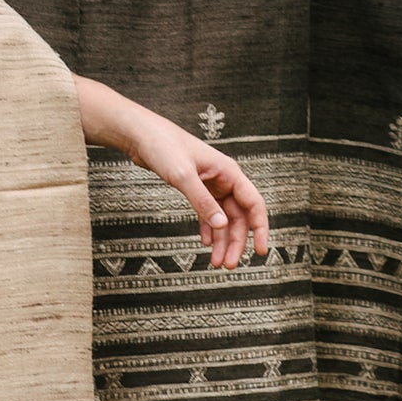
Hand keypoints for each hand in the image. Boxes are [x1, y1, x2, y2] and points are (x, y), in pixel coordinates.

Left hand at [74, 77, 269, 269]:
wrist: (141, 135)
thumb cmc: (163, 147)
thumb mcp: (183, 176)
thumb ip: (203, 202)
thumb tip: (222, 225)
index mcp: (229, 173)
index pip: (254, 204)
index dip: (260, 229)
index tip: (260, 252)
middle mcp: (224, 179)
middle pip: (239, 216)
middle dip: (236, 242)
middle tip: (229, 265)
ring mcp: (210, 184)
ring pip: (223, 218)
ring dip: (222, 240)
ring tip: (217, 262)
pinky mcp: (195, 188)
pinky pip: (208, 213)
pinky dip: (209, 229)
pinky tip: (206, 244)